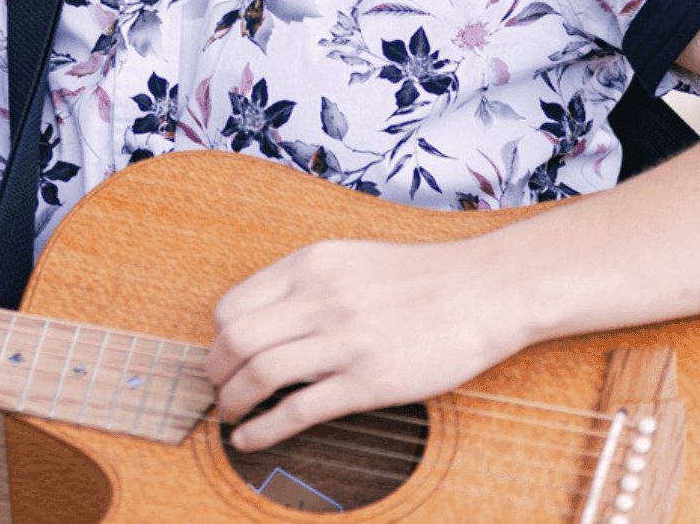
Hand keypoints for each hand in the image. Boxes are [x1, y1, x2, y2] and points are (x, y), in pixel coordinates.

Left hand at [204, 235, 531, 451]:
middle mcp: (319, 298)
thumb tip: (261, 323)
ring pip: (259, 374)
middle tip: (216, 390)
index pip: (232, 305)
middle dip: (215, 372)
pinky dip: (263, 430)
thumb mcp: (349, 260)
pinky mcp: (369, 382)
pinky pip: (298, 411)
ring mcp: (344, 341)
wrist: (484, 290)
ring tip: (230, 415)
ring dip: (233, 402)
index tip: (222, 356)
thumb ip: (304, 285)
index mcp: (309, 266)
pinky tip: (249, 440)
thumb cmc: (420, 278)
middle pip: (235, 340)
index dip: (217, 338)